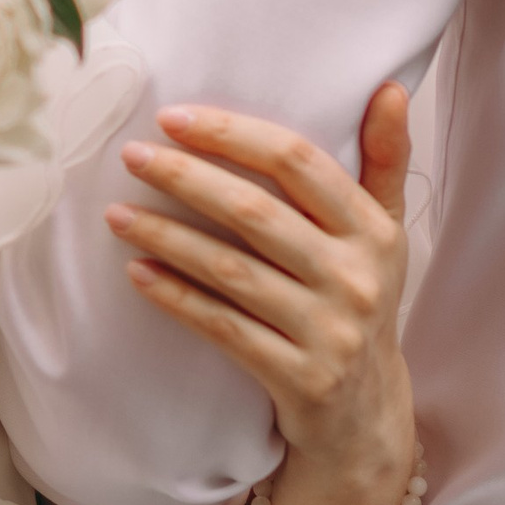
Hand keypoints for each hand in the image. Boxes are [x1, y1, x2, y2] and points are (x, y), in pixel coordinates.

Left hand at [105, 87, 415, 504]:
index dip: (232, 134)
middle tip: (131, 156)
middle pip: (256, 212)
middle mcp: (357, 277)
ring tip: (116, 215)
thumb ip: (383, 161)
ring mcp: (330, 331)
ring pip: (231, 270)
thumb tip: (388, 88)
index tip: (172, 117)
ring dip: (166, 237)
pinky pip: (224, 327)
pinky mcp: (300, 378)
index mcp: (374, 230)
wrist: (366, 417)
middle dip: (186, 177)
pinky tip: (136, 273)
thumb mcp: (383, 236)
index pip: (297, 162)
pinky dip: (176, 298)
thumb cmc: (359, 302)